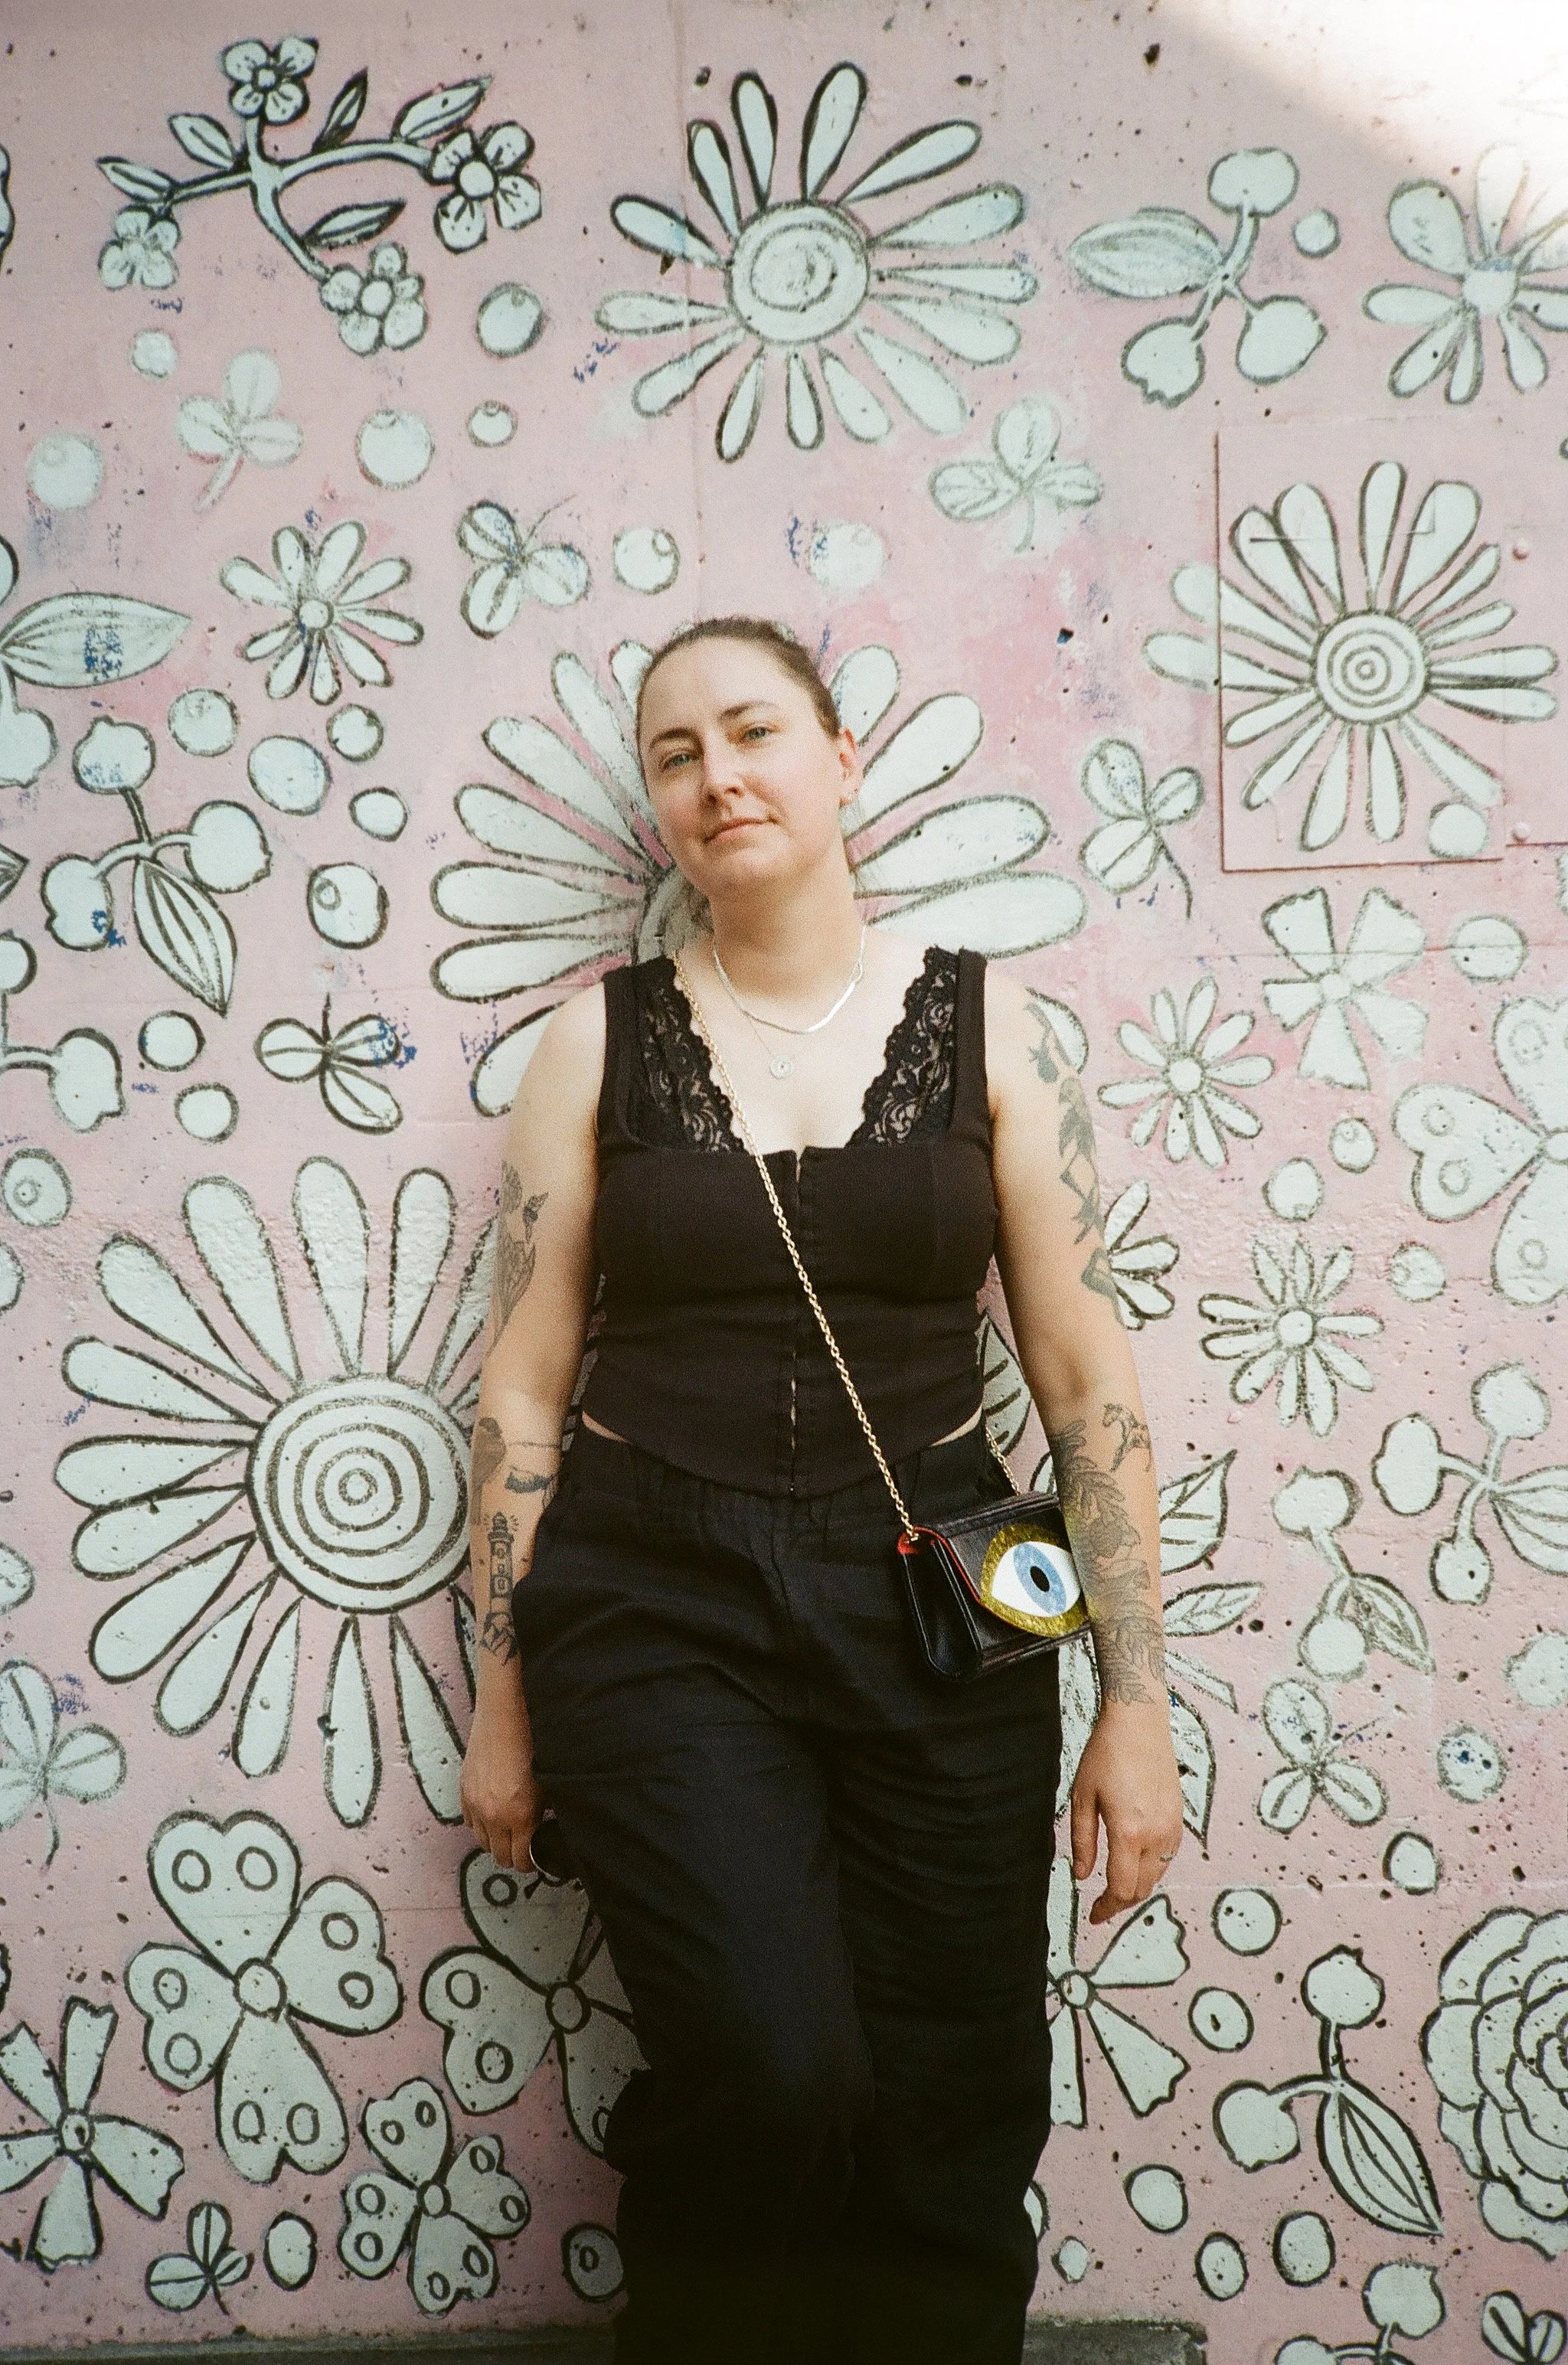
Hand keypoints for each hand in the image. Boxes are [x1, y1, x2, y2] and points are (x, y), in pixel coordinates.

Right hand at [460, 1689, 545, 1870]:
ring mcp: (476, 1804)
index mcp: (521, 1816)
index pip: (521, 1859)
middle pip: (499, 1856)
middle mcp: (495, 1816)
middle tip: (523, 1848)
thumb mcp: (548, 1784)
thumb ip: (544, 1813)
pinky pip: (470, 1822)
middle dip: (512, 1856)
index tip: (534, 1858)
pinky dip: (481, 1824)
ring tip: (508, 1831)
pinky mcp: (464, 1791)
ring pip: (482, 1841)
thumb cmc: (534, 1745)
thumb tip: (545, 1831)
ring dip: (495, 1841)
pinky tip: (493, 1813)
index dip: (530, 1863)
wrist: (506, 1716)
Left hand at [1069, 1702, 1183, 1924]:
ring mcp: (1171, 1826)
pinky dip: (1151, 1869)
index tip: (1093, 1916)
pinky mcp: (1179, 1817)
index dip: (1106, 1908)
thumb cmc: (1106, 1753)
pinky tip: (1135, 1862)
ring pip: (1157, 1875)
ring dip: (1137, 1886)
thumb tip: (1081, 1875)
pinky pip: (1167, 1857)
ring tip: (1115, 1887)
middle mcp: (1156, 1833)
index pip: (1121, 1888)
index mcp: (1128, 1831)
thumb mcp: (1082, 1797)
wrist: (1139, 1722)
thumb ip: (1083, 1841)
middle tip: (1101, 1906)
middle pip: (1142, 1888)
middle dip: (1121, 1902)